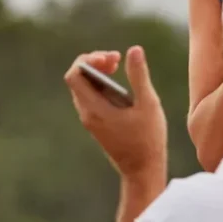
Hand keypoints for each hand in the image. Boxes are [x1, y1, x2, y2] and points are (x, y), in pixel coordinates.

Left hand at [64, 47, 166, 180]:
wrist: (142, 171)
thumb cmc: (148, 139)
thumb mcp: (148, 104)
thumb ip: (139, 76)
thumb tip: (134, 50)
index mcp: (94, 109)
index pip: (74, 75)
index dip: (88, 60)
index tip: (110, 59)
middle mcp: (86, 114)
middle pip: (78, 78)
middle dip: (94, 63)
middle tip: (116, 59)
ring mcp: (90, 120)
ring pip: (84, 87)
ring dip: (98, 73)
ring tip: (118, 67)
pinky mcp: (97, 123)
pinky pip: (91, 97)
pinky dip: (101, 86)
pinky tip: (120, 85)